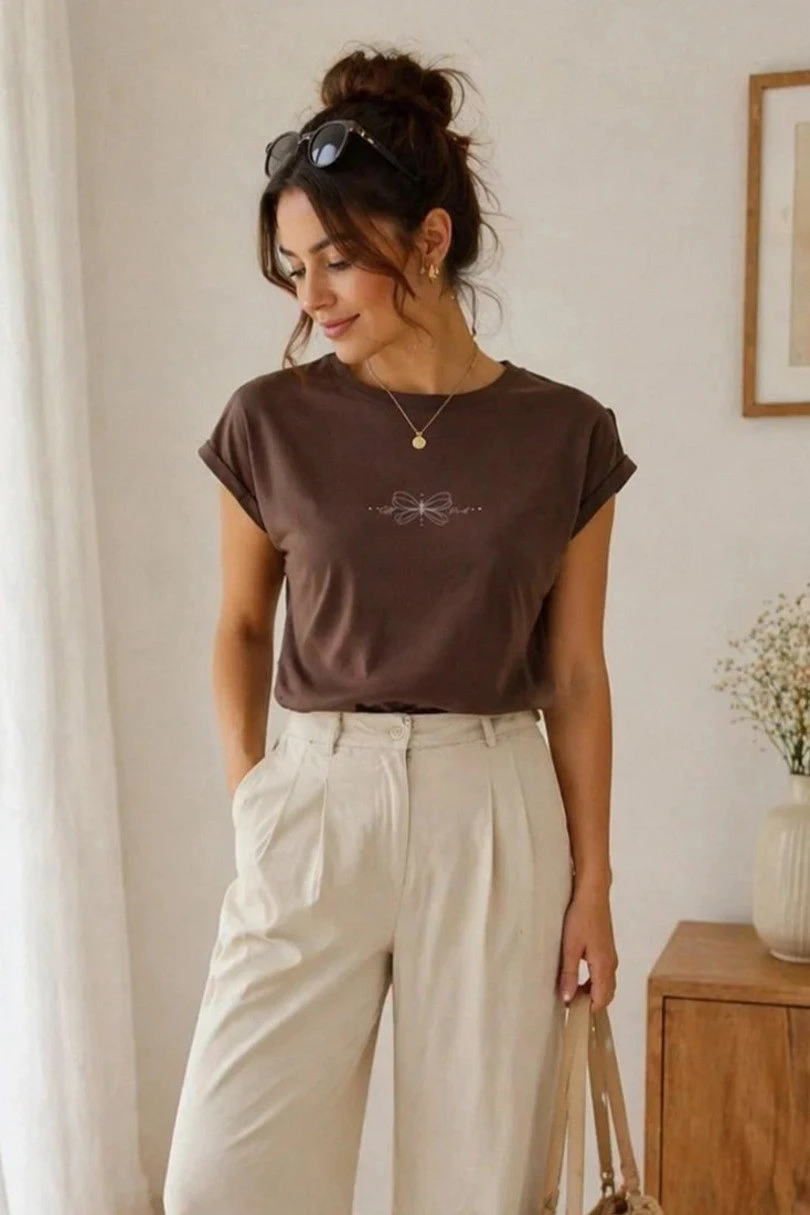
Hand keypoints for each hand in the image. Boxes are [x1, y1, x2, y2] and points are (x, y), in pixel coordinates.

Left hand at [558, 883, 617, 1012]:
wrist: (592, 894)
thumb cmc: (580, 917)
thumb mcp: (570, 947)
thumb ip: (569, 973)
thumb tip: (568, 998)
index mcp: (604, 966)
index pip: (600, 999)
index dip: (587, 1010)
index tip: (572, 1015)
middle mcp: (611, 964)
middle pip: (606, 995)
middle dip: (590, 1004)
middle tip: (570, 1006)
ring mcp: (611, 957)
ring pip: (605, 984)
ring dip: (592, 993)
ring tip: (571, 993)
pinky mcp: (607, 950)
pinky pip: (604, 974)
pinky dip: (594, 982)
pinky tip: (578, 977)